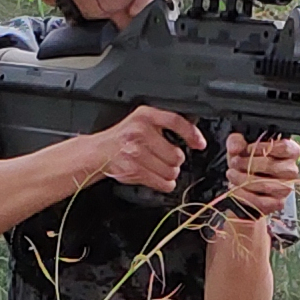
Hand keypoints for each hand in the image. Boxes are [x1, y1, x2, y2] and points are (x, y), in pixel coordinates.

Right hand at [89, 105, 205, 193]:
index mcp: (145, 116)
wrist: (100, 151)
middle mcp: (140, 132)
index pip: (176, 122)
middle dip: (176, 160)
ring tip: (161, 168)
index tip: (199, 144)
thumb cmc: (124, 137)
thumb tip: (193, 137)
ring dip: (170, 173)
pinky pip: (161, 182)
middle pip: (176, 154)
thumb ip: (164, 124)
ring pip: (170, 171)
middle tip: (167, 159)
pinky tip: (159, 178)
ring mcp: (136, 152)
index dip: (191, 134)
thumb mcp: (142, 121)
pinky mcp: (133, 170)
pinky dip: (164, 184)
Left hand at [222, 132, 299, 219]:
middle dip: (248, 163)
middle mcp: (291, 170)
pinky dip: (245, 195)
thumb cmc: (247, 163)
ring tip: (232, 174)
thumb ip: (236, 141)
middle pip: (272, 166)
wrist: (243, 185)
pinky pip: (261, 201)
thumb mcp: (240, 147)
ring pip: (265, 184)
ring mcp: (286, 188)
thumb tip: (236, 147)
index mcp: (289, 152)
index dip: (263, 148)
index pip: (284, 147)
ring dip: (243, 180)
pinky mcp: (278, 203)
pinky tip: (235, 189)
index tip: (247, 148)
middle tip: (235, 162)